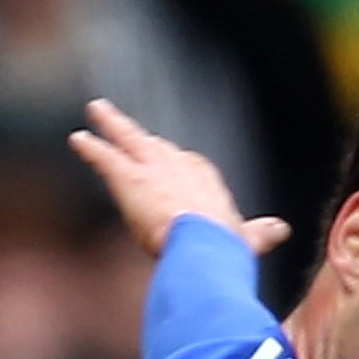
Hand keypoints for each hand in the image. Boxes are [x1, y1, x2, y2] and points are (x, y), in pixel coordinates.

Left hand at [67, 99, 289, 260]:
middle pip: (156, 145)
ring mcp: (151, 168)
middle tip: (126, 126)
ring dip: (111, 124)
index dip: (177, 166)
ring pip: (128, 139)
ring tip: (96, 110)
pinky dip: (90, 147)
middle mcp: (178, 165)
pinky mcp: (128, 178)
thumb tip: (282, 230)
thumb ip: (259, 234)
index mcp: (205, 180)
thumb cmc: (227, 248)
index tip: (171, 161)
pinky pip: (105, 157)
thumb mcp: (246, 240)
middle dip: (141, 137)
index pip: (187, 167)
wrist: (206, 244)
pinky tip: (77, 138)